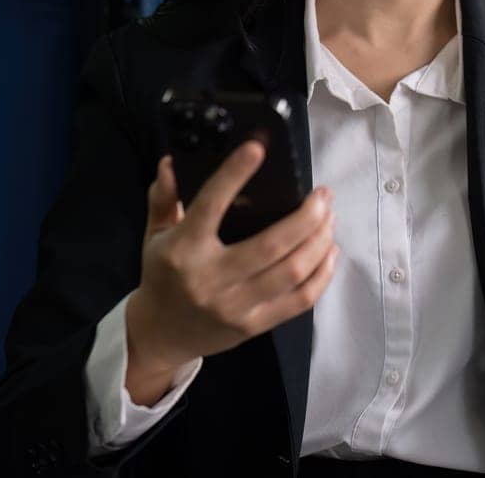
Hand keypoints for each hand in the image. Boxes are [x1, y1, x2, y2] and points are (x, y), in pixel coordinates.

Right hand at [123, 143, 337, 403]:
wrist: (159, 336)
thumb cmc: (162, 276)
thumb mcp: (155, 235)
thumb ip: (164, 199)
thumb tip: (171, 162)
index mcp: (183, 249)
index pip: (210, 205)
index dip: (234, 174)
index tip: (258, 148)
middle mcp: (211, 278)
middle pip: (272, 244)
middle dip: (308, 215)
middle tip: (324, 194)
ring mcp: (235, 307)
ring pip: (292, 271)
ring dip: (320, 240)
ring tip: (329, 218)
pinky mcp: (254, 327)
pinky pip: (300, 300)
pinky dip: (323, 274)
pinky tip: (330, 251)